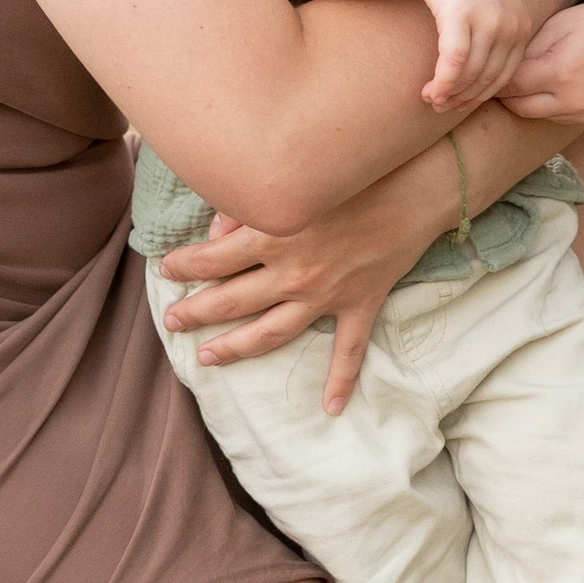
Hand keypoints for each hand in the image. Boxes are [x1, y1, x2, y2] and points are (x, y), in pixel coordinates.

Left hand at [157, 145, 456, 411]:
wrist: (417, 189)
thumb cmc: (354, 176)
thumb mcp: (296, 184)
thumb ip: (249, 208)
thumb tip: (216, 233)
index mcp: (274, 236)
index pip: (212, 259)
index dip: (183, 266)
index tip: (167, 270)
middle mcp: (293, 273)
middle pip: (231, 301)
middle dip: (195, 313)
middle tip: (172, 322)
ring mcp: (326, 295)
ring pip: (270, 333)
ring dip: (235, 348)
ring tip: (207, 357)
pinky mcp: (359, 305)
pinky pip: (348, 351)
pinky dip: (340, 381)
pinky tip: (330, 407)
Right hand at [415, 0, 536, 113]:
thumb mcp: (493, 6)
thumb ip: (496, 36)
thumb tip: (484, 74)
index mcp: (523, 26)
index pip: (507, 75)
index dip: (482, 95)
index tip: (461, 104)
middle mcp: (511, 26)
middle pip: (489, 79)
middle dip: (464, 99)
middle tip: (441, 107)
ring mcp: (489, 21)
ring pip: (471, 74)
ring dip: (449, 93)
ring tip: (431, 98)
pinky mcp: (462, 16)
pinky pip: (454, 61)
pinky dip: (443, 81)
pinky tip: (431, 89)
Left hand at [502, 0, 583, 131]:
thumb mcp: (555, 26)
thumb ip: (524, 52)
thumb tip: (495, 70)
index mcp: (562, 72)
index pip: (510, 85)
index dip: (493, 76)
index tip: (481, 67)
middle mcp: (575, 100)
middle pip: (518, 106)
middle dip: (504, 91)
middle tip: (493, 75)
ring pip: (534, 114)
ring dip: (524, 99)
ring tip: (520, 78)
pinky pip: (554, 117)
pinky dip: (545, 104)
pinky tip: (545, 85)